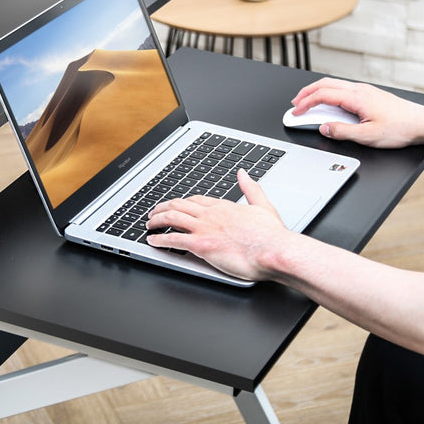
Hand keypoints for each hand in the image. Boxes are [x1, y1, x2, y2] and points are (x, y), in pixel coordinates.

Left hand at [145, 169, 292, 280]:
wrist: (275, 250)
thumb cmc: (271, 235)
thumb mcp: (262, 205)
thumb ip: (251, 188)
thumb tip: (243, 173)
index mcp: (224, 206)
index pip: (195, 200)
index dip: (181, 203)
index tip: (174, 206)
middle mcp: (211, 214)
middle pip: (178, 205)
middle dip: (162, 208)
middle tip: (153, 214)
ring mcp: (204, 228)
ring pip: (172, 218)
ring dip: (156, 221)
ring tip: (148, 225)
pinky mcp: (201, 244)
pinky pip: (173, 240)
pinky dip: (159, 240)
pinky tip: (152, 241)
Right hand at [291, 78, 423, 147]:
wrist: (421, 124)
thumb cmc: (400, 128)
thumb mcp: (367, 137)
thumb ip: (342, 132)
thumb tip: (324, 128)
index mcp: (356, 97)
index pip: (322, 95)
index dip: (305, 104)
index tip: (296, 113)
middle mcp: (359, 90)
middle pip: (324, 84)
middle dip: (305, 93)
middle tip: (294, 104)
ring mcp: (364, 90)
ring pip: (332, 84)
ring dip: (315, 91)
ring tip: (305, 101)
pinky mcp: (368, 94)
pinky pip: (341, 88)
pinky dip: (327, 93)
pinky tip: (326, 102)